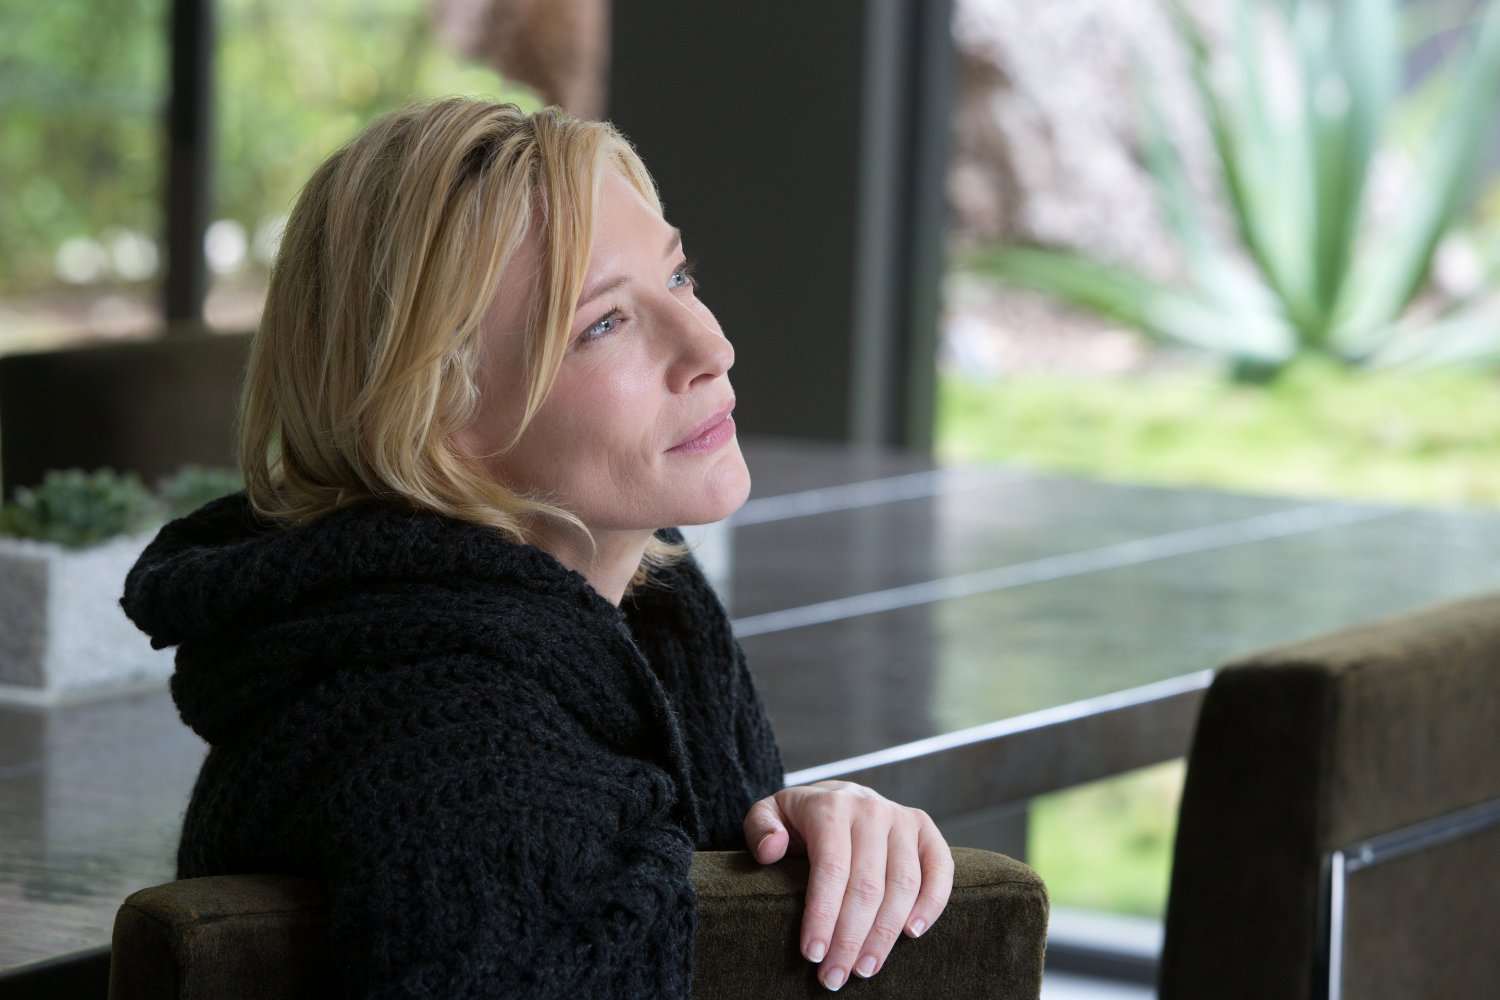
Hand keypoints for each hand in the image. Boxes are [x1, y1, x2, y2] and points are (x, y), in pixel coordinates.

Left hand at [743, 780, 952, 991]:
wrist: (837, 795)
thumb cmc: (799, 818)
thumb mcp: (769, 813)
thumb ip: (760, 827)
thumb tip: (770, 850)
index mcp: (831, 806)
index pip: (831, 867)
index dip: (823, 914)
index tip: (812, 954)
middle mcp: (871, 810)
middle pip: (868, 885)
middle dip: (850, 938)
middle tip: (834, 976)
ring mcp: (902, 819)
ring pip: (903, 885)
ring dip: (885, 934)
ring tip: (864, 968)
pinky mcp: (926, 831)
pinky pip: (940, 870)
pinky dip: (932, 904)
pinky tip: (911, 935)